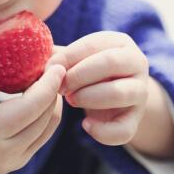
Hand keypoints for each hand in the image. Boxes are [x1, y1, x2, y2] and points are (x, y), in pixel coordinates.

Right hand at [0, 65, 65, 173]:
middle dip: (54, 88)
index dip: (49, 83)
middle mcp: (9, 149)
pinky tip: (41, 98)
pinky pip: (44, 134)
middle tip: (53, 66)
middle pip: (47, 115)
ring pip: (50, 126)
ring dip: (54, 101)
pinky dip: (48, 114)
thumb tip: (13, 55)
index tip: (56, 64)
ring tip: (49, 80)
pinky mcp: (21, 161)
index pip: (32, 105)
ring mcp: (17, 159)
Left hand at [46, 31, 148, 145]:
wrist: (109, 98)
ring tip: (71, 100)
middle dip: (79, 75)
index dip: (68, 57)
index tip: (49, 68)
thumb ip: (58, 56)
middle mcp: (136, 63)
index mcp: (119, 42)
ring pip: (120, 93)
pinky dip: (102, 131)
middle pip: (110, 63)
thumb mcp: (73, 59)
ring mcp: (140, 91)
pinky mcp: (136, 119)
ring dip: (89, 97)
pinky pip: (123, 130)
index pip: (94, 44)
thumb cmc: (84, 73)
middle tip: (60, 86)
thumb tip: (32, 56)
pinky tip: (85, 125)